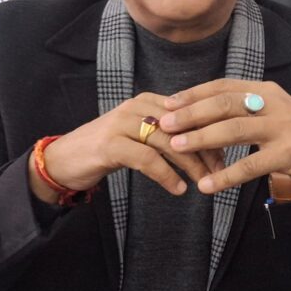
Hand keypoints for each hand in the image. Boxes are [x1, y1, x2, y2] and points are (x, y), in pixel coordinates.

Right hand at [29, 92, 224, 202]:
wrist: (63, 160)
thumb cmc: (108, 150)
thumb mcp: (140, 137)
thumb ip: (167, 135)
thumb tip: (208, 146)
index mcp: (147, 101)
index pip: (188, 112)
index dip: (210, 131)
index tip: (226, 153)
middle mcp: (136, 107)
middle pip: (182, 125)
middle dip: (206, 149)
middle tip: (221, 170)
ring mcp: (122, 124)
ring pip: (169, 141)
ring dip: (191, 164)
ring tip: (205, 182)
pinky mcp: (111, 144)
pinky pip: (147, 159)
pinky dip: (166, 175)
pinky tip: (178, 188)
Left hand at [159, 79, 290, 203]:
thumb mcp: (272, 116)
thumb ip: (242, 111)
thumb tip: (198, 112)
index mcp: (266, 91)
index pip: (223, 86)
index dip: (194, 94)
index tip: (167, 103)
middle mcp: (274, 104)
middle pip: (225, 104)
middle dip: (191, 113)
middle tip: (164, 123)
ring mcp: (283, 128)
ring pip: (235, 130)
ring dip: (202, 139)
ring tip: (176, 148)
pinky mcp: (290, 154)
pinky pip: (250, 165)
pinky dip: (226, 175)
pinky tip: (206, 185)